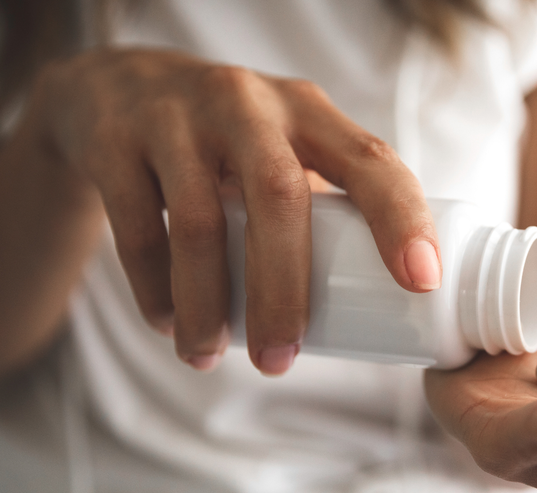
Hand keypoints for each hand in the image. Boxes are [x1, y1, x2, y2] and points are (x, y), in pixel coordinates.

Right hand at [27, 48, 440, 373]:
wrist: (117, 87)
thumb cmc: (231, 139)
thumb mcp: (286, 145)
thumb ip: (326, 202)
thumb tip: (382, 307)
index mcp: (309, 112)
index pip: (372, 160)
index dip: (402, 219)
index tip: (421, 283)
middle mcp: (248, 104)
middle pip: (279, 197)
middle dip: (284, 292)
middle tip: (279, 361)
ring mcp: (177, 117)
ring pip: (199, 224)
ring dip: (209, 306)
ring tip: (211, 355)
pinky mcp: (115, 142)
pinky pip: (139, 230)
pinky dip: (154, 290)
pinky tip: (168, 324)